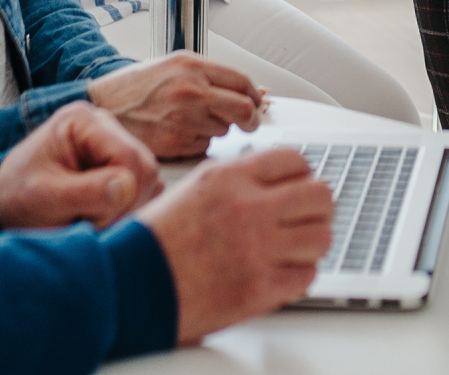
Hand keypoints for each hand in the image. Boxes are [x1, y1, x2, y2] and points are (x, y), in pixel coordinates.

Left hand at [0, 100, 163, 229]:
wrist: (6, 201)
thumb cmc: (17, 196)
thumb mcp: (42, 197)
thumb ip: (84, 192)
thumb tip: (127, 188)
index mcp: (83, 121)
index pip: (128, 158)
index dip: (118, 196)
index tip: (87, 218)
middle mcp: (106, 126)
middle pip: (145, 168)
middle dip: (121, 205)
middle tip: (86, 221)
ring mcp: (117, 145)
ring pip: (150, 182)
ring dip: (124, 211)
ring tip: (87, 218)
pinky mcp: (124, 166)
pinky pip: (146, 191)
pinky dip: (127, 211)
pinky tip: (99, 215)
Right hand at [86, 53, 266, 157]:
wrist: (103, 107)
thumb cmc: (134, 88)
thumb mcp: (173, 66)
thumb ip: (209, 76)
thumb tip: (247, 89)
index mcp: (192, 66)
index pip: (242, 82)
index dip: (254, 95)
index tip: (257, 102)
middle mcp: (191, 91)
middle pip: (244, 109)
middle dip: (250, 119)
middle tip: (248, 123)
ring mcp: (185, 118)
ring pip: (224, 130)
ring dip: (217, 129)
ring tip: (193, 121)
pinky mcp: (176, 142)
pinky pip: (204, 146)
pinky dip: (198, 142)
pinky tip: (180, 133)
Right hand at [137, 149, 337, 343]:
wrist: (127, 285)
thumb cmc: (152, 240)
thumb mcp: (192, 188)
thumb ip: (235, 179)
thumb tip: (269, 179)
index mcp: (229, 177)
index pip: (295, 160)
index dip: (303, 174)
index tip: (300, 185)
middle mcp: (247, 207)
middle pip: (321, 195)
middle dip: (318, 207)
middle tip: (308, 217)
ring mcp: (256, 248)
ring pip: (321, 236)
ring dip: (312, 242)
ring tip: (296, 248)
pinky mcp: (258, 289)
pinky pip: (307, 276)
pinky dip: (300, 276)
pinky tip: (283, 273)